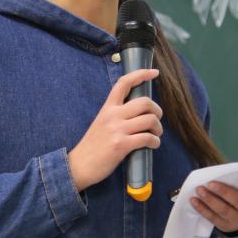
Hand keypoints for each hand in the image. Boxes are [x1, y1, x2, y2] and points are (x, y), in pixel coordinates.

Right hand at [68, 69, 162, 191]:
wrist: (79, 165)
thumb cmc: (92, 146)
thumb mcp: (101, 122)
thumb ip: (117, 114)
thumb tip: (138, 112)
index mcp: (107, 107)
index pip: (124, 83)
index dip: (141, 74)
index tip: (154, 72)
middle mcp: (113, 115)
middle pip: (145, 102)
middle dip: (157, 110)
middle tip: (156, 119)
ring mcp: (117, 130)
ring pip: (150, 119)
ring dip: (158, 128)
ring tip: (155, 134)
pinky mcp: (121, 145)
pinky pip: (147, 138)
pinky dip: (155, 142)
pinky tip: (152, 145)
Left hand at [190, 178, 237, 233]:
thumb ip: (236, 179)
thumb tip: (218, 172)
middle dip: (224, 192)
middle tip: (211, 183)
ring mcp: (237, 220)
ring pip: (223, 210)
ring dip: (210, 199)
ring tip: (199, 190)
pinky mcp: (225, 225)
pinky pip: (212, 217)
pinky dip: (202, 208)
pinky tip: (194, 200)